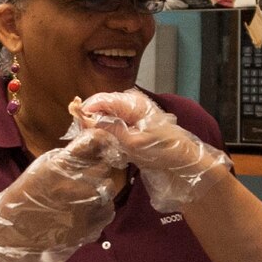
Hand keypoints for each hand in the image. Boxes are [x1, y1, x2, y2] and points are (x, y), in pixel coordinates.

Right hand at [0, 129, 124, 261]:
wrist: (13, 233)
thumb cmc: (24, 196)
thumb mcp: (41, 168)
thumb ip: (67, 158)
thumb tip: (93, 148)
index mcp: (60, 166)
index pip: (93, 141)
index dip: (102, 139)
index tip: (102, 143)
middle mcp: (76, 184)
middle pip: (104, 167)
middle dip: (99, 169)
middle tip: (88, 175)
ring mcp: (85, 207)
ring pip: (109, 189)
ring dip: (101, 189)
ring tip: (85, 195)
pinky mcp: (89, 227)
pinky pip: (108, 211)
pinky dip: (101, 209)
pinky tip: (86, 210)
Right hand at [76, 89, 228, 210]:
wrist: (185, 162)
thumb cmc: (163, 150)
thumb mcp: (133, 142)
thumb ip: (110, 128)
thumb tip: (88, 119)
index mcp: (132, 102)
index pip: (101, 99)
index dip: (86, 110)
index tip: (76, 125)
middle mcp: (132, 104)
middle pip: (103, 106)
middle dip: (91, 119)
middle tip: (83, 136)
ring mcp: (134, 115)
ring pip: (107, 116)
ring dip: (99, 127)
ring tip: (92, 140)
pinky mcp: (136, 127)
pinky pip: (115, 125)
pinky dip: (108, 133)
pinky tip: (105, 143)